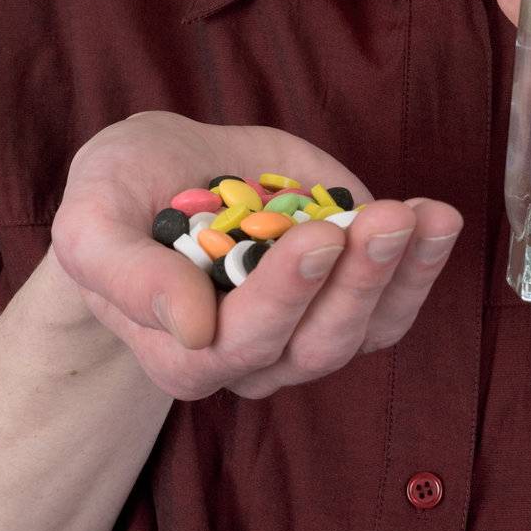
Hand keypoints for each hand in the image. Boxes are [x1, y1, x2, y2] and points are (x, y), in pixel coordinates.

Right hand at [49, 110, 462, 400]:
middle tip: (385, 220)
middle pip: (315, 344)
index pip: (240, 343)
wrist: (158, 175)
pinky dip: (424, 264)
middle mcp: (251, 355)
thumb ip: (124, 273)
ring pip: (365, 330)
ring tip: (422, 216)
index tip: (317, 236)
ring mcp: (306, 328)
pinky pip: (395, 301)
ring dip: (402, 274)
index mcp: (182, 350)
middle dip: (355, 280)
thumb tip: (190, 323)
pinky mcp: (346, 292)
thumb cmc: (120, 197)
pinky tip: (439, 218)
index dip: (284, 294)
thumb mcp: (91, 216)